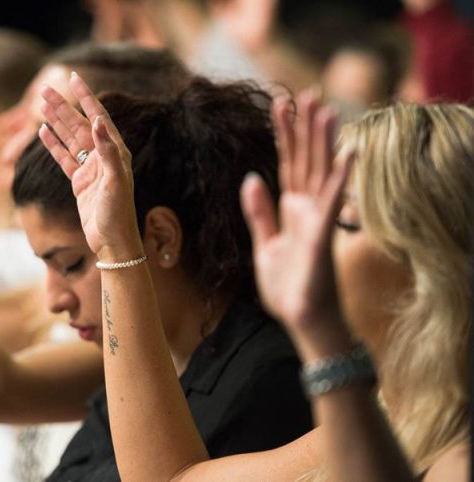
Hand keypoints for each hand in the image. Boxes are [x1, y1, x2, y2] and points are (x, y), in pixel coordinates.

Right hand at [38, 72, 141, 259]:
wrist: (112, 242)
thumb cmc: (118, 213)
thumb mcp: (115, 181)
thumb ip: (108, 151)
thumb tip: (98, 122)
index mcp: (116, 152)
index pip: (98, 116)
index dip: (86, 96)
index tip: (74, 77)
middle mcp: (103, 157)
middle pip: (79, 124)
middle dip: (63, 106)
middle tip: (45, 89)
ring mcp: (90, 170)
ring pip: (69, 139)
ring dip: (56, 121)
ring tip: (41, 105)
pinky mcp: (80, 183)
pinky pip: (64, 158)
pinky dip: (53, 145)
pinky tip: (43, 132)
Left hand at [241, 91, 352, 333]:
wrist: (303, 319)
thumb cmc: (288, 287)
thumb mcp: (264, 245)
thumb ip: (259, 213)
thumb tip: (251, 178)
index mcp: (291, 210)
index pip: (286, 164)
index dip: (283, 135)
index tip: (281, 105)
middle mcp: (307, 209)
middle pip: (305, 161)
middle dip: (304, 127)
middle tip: (307, 92)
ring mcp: (316, 221)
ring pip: (319, 173)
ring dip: (323, 142)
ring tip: (325, 109)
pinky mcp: (322, 236)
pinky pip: (331, 203)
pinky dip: (339, 178)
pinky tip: (346, 153)